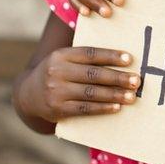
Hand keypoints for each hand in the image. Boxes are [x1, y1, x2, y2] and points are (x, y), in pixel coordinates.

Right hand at [18, 46, 141, 122]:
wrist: (28, 95)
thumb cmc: (57, 73)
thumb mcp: (64, 59)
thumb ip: (85, 57)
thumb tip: (122, 58)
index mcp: (61, 55)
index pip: (89, 54)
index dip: (110, 56)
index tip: (130, 59)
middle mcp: (57, 72)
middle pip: (93, 74)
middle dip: (117, 78)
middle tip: (136, 80)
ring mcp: (56, 92)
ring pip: (90, 93)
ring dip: (114, 95)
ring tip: (131, 96)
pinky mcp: (58, 109)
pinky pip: (84, 108)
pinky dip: (102, 108)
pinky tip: (116, 107)